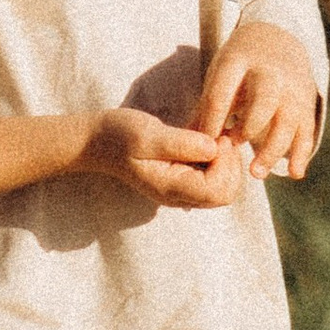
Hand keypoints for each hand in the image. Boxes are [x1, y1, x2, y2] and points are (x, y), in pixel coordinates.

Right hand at [76, 107, 249, 208]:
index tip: (216, 137)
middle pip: (226, 193)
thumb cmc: (119, 135)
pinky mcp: (184, 180)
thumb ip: (179, 143)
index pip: (219, 190)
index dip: (226, 164)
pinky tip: (206, 139)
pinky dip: (218, 159)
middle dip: (231, 164)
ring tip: (212, 135)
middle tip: (219, 136)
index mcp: (172, 188)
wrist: (98, 141)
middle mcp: (180, 195)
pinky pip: (214, 178)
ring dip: (226, 161)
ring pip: (224, 186)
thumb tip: (213, 147)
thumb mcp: (146, 134)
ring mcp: (183, 190)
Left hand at [193, 21, 320, 178]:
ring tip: (255, 174)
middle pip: (263, 102)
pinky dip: (302, 153)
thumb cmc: (238, 66)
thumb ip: (206, 109)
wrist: (278, 39)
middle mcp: (269, 73)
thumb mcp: (219, 75)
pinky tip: (294, 174)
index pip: (223, 95)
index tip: (205, 147)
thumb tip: (187, 145)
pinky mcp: (307, 102)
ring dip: (273, 149)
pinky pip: (307, 130)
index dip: (213, 123)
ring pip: (288, 120)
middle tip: (232, 149)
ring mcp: (292, 88)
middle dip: (247, 129)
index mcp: (238, 63)